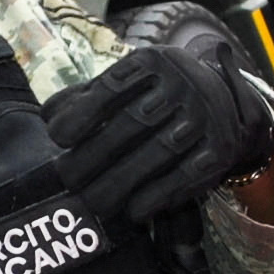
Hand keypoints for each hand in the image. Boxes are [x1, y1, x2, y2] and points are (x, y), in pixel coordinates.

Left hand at [48, 41, 273, 223]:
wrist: (223, 101)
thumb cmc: (155, 95)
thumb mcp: (126, 84)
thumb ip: (85, 98)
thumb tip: (49, 118)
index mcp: (153, 62)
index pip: (112, 86)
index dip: (82, 113)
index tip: (57, 138)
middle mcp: (182, 84)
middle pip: (133, 122)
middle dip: (95, 155)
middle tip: (67, 179)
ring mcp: (204, 116)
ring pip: (159, 152)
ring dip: (122, 181)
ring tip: (93, 203)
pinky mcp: (219, 148)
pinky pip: (187, 175)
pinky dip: (158, 195)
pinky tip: (133, 211)